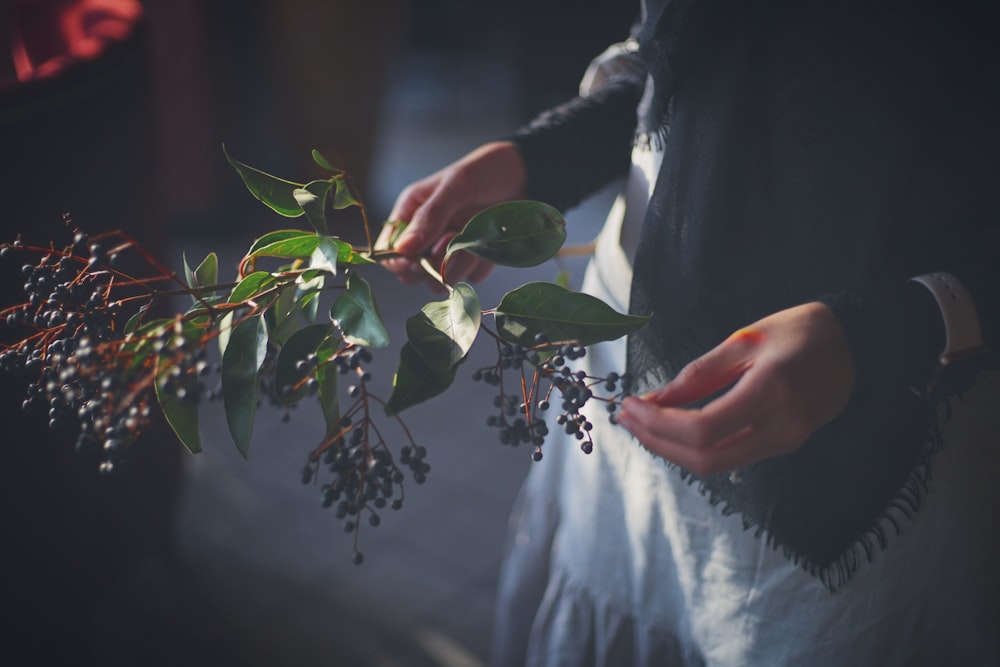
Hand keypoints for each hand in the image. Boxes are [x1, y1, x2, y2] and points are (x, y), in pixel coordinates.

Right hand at [376, 141, 526, 287]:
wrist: (528, 176)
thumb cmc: (487, 171)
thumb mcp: (457, 185)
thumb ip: (430, 216)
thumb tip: (402, 249)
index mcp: (411, 212)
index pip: (389, 250)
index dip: (399, 261)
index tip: (416, 259)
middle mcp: (426, 236)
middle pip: (412, 273)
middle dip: (431, 265)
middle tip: (451, 240)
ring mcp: (449, 251)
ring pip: (442, 280)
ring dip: (459, 264)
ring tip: (474, 236)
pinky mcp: (473, 261)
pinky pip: (471, 278)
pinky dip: (480, 263)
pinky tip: (489, 241)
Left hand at [615, 302, 855, 475]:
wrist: (854, 345)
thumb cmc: (798, 332)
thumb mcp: (744, 339)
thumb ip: (699, 374)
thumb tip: (655, 399)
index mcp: (772, 390)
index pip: (703, 429)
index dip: (659, 425)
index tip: (630, 406)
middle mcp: (782, 426)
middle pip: (705, 458)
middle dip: (657, 442)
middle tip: (626, 419)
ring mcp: (787, 442)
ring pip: (716, 466)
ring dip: (671, 449)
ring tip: (641, 424)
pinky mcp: (784, 446)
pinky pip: (730, 458)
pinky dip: (694, 448)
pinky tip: (671, 429)